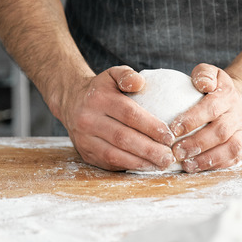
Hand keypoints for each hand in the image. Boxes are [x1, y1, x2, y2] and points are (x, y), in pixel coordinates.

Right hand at [57, 66, 175, 171]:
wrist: (71, 102)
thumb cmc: (101, 90)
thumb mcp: (112, 74)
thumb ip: (127, 75)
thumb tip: (140, 83)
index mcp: (99, 99)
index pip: (128, 114)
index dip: (151, 126)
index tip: (169, 136)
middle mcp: (88, 120)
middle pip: (122, 138)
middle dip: (149, 150)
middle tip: (169, 156)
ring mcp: (84, 139)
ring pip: (114, 155)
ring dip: (140, 162)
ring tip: (161, 164)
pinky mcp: (85, 153)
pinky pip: (109, 164)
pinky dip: (129, 167)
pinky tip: (146, 166)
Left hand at [169, 64, 241, 171]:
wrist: (236, 100)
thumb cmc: (213, 89)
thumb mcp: (210, 73)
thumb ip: (204, 74)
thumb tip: (203, 83)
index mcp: (227, 96)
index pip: (211, 108)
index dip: (192, 120)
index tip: (173, 129)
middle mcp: (238, 115)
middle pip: (220, 131)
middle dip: (197, 143)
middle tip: (176, 152)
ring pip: (229, 148)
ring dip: (207, 158)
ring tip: (186, 164)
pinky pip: (233, 159)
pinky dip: (216, 166)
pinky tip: (197, 168)